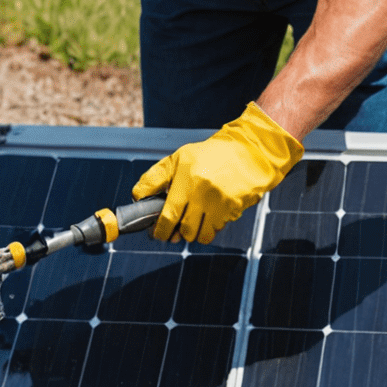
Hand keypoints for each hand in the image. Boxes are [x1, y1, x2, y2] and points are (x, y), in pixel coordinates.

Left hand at [133, 102, 302, 243]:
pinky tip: (208, 217)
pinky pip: (218, 229)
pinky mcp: (235, 208)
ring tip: (190, 225)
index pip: (169, 216)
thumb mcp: (178, 159)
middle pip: (186, 230)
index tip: (157, 234)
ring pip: (202, 234)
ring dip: (194, 234)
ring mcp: (221, 203)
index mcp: (187, 181)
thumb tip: (137, 196)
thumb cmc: (210, 155)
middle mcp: (204, 194)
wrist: (249, 151)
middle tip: (173, 232)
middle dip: (177, 235)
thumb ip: (155, 177)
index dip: (161, 230)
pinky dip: (210, 228)